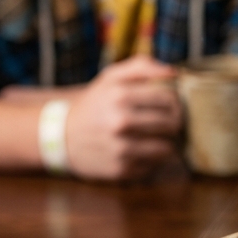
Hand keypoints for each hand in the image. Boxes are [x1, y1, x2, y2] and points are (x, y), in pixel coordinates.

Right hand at [64, 56, 182, 180]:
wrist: (61, 137)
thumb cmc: (94, 104)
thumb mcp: (110, 78)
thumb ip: (141, 67)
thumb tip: (173, 72)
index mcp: (120, 96)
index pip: (169, 98)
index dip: (175, 101)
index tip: (170, 104)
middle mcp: (121, 122)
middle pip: (172, 124)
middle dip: (174, 122)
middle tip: (167, 121)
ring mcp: (121, 149)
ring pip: (168, 148)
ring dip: (167, 142)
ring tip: (156, 136)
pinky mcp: (121, 170)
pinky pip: (154, 166)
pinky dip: (153, 159)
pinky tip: (141, 150)